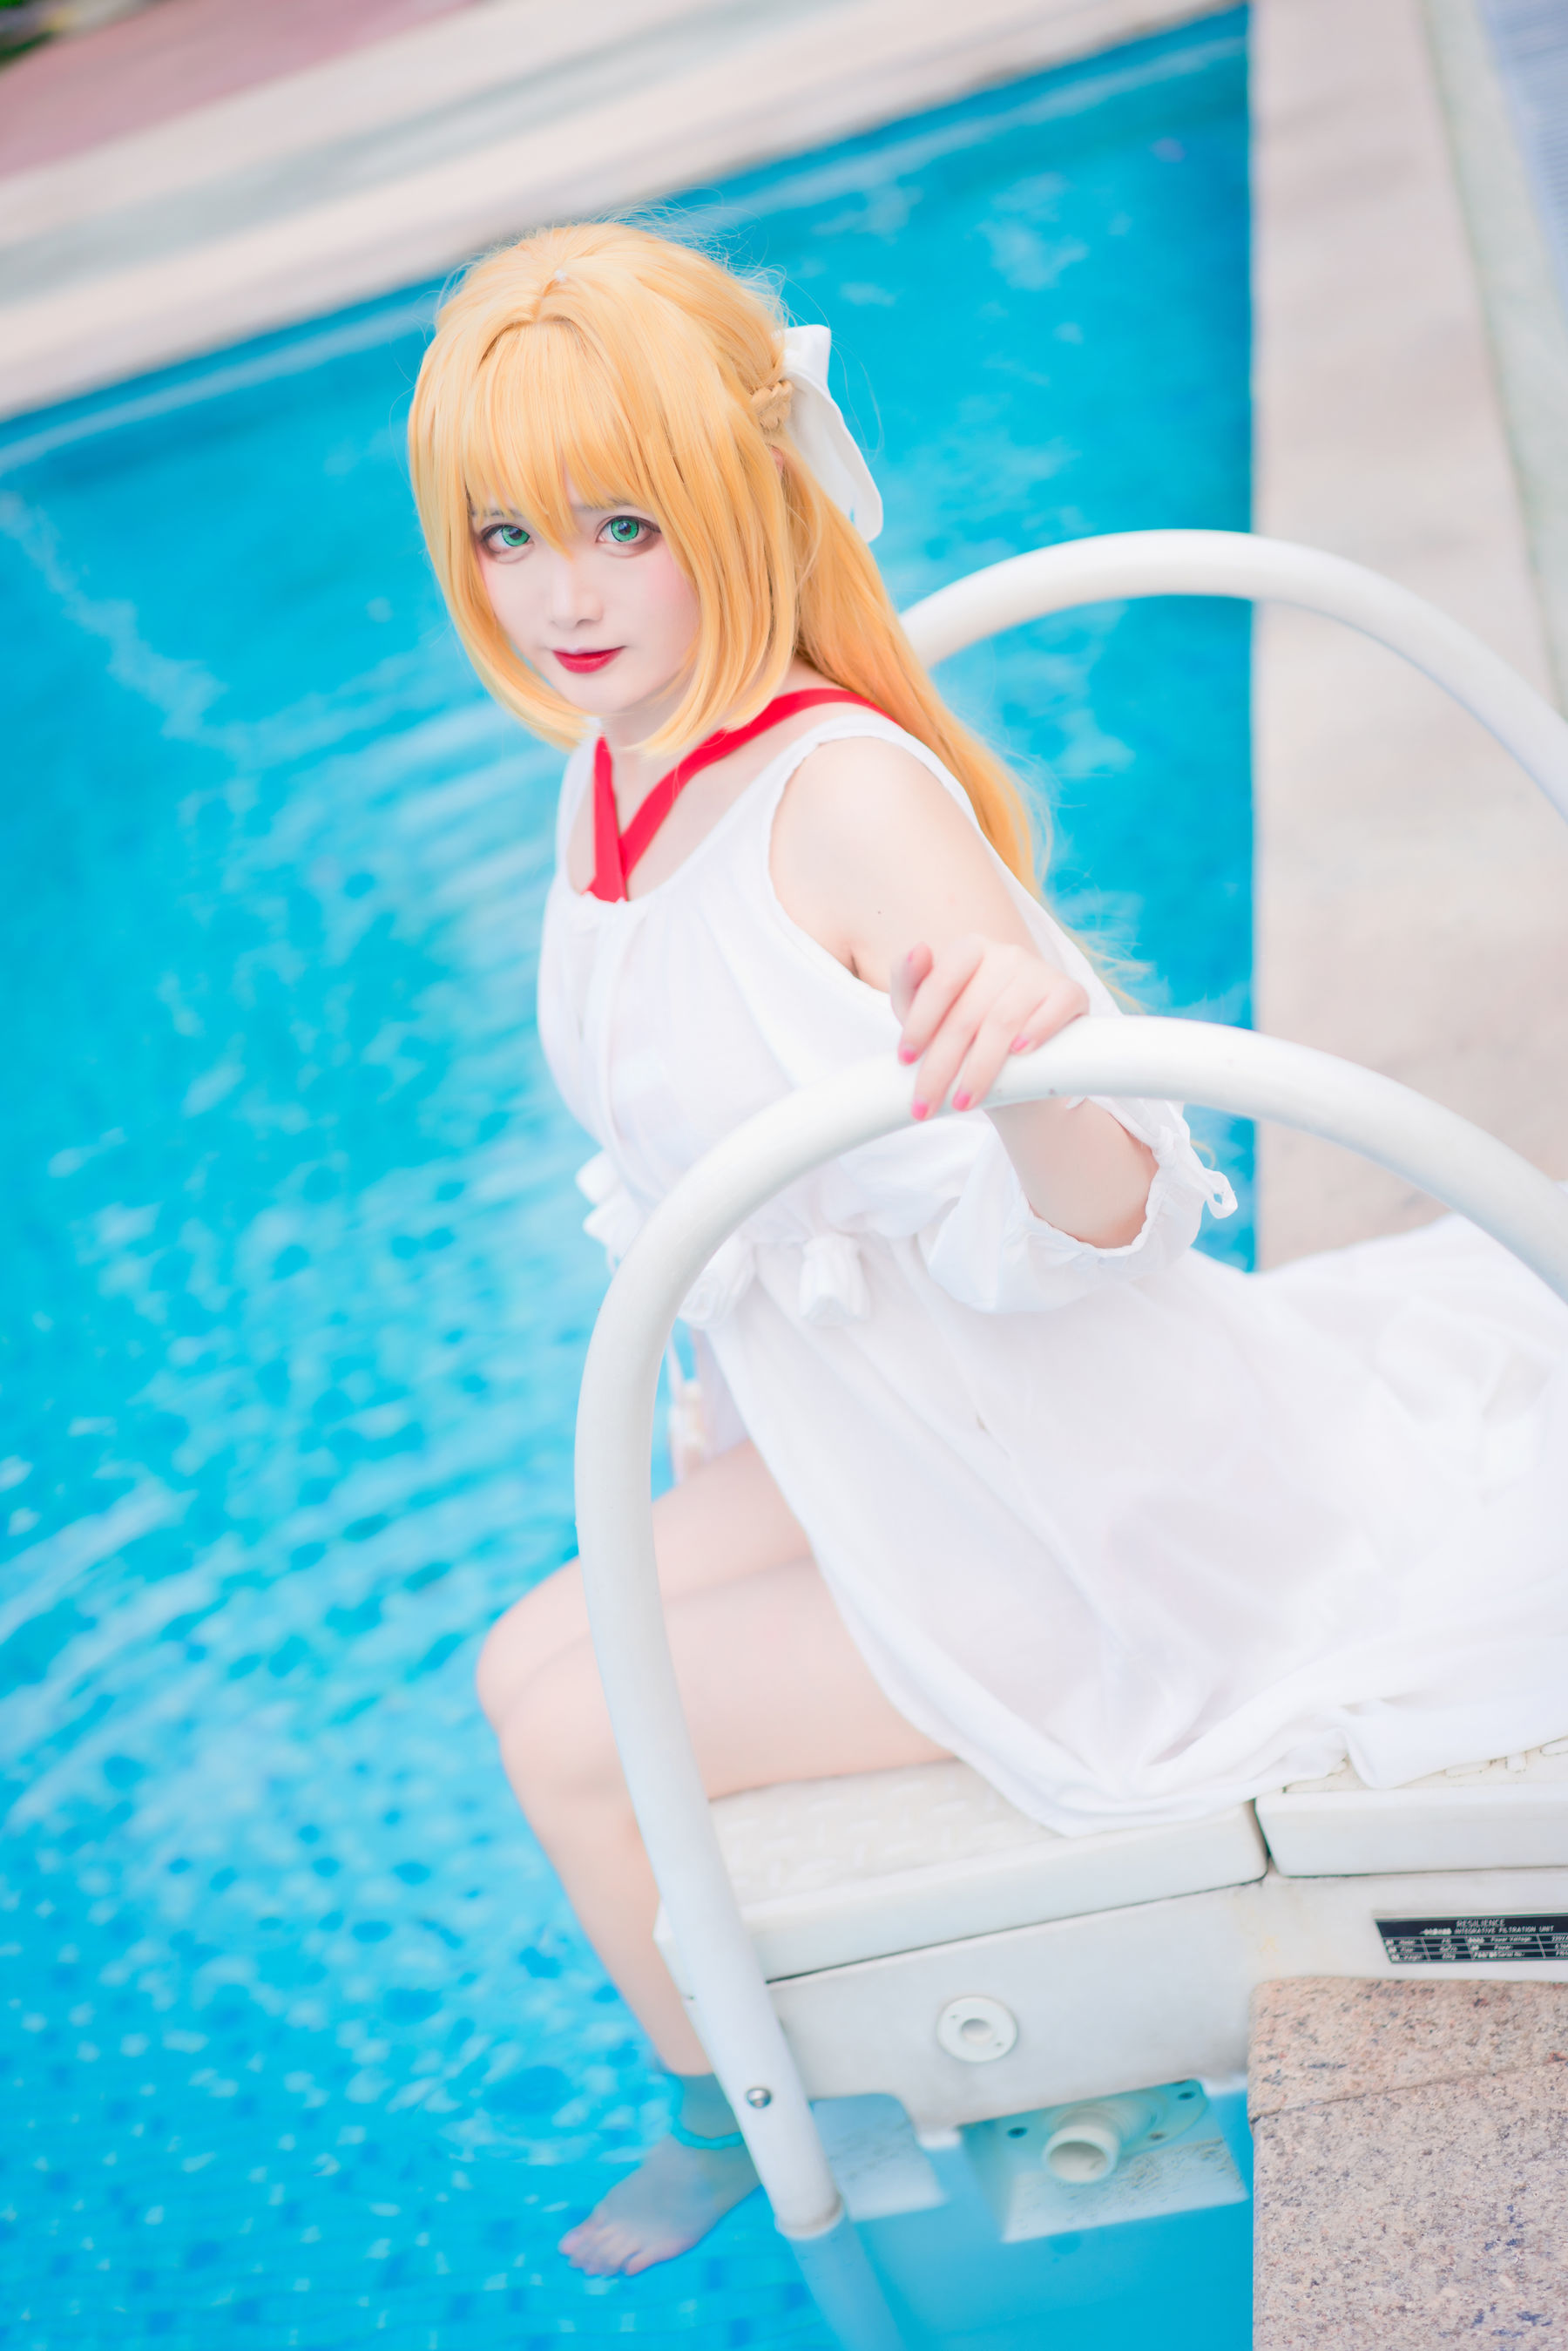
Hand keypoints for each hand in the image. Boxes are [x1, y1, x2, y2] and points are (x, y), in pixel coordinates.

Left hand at [890, 937, 1089, 1119]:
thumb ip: (909, 981)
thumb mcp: (926, 1011)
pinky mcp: (1070, 992)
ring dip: (980, 1068)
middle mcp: (1006, 954)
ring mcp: (1039, 972)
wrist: (1020, 1063)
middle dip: (942, 1066)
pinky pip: (1055, 1008)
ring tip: (963, 1102)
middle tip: (926, 1104)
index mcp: (969, 950)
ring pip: (1004, 1021)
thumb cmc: (964, 1032)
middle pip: (968, 1014)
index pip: (941, 983)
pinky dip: (1037, 1030)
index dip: (920, 1024)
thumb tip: (917, 950)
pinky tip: (1020, 1053)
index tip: (905, 1061)